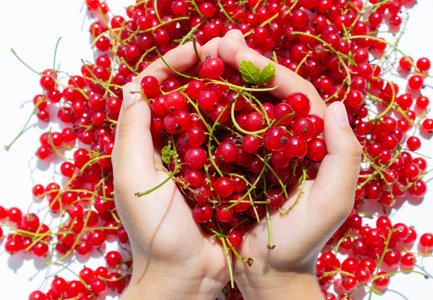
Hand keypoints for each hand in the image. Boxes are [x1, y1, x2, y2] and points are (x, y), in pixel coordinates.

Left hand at [111, 43, 228, 299]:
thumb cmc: (155, 232)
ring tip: (246, 74)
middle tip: (230, 54)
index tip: (199, 50)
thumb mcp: (135, 179)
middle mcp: (171, 145)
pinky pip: (233, 139)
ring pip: (213, 114)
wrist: (187, 276)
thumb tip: (138, 85)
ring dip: (227, 92)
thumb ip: (132, 134)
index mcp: (145, 142)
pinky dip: (243, 122)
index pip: (155, 89)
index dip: (173, 65)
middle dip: (204, 71)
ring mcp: (200, 159)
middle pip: (186, 96)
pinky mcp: (224, 173)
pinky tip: (259, 109)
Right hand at [201, 30, 361, 298]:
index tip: (239, 52)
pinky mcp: (242, 162)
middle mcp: (291, 139)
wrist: (270, 272)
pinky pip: (230, 129)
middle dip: (246, 64)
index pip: (297, 94)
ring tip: (207, 58)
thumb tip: (337, 105)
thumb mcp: (331, 203)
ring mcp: (265, 149)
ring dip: (229, 80)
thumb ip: (344, 156)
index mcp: (315, 142)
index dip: (270, 69)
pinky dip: (216, 109)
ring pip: (248, 105)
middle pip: (271, 92)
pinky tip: (198, 96)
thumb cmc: (301, 243)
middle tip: (219, 42)